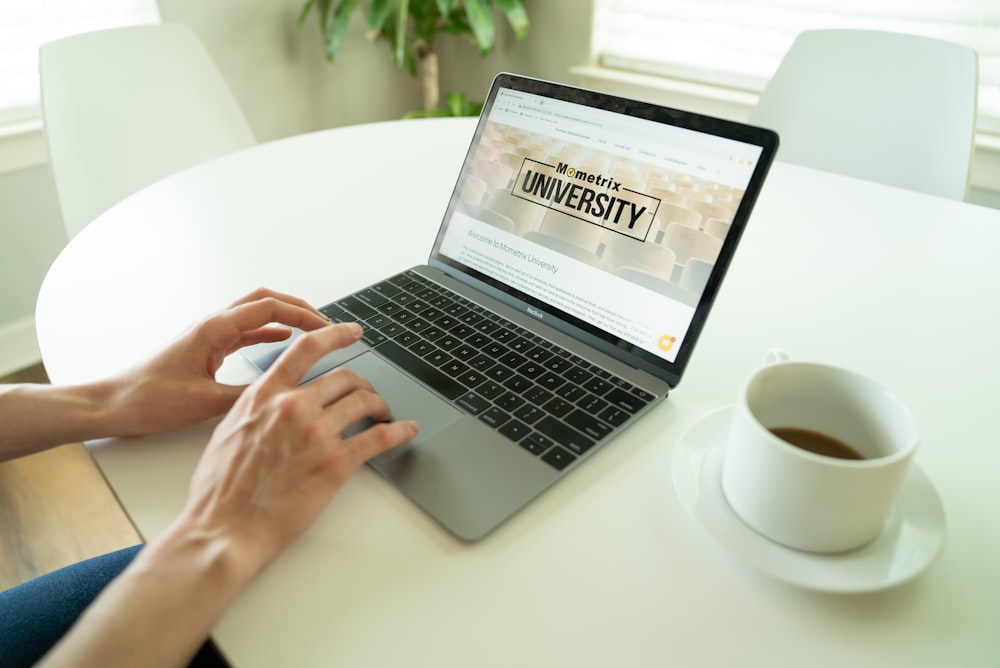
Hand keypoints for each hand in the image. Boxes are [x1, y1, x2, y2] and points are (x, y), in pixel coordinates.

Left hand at [110, 288, 330, 436]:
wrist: (113, 404)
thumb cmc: (147, 399)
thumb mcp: (204, 402)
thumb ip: (247, 395)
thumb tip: (282, 392)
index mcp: (214, 329)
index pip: (270, 309)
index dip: (305, 316)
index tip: (330, 327)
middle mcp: (213, 325)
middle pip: (266, 300)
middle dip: (300, 308)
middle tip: (328, 323)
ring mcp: (210, 335)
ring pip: (257, 313)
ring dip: (286, 318)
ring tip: (314, 330)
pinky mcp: (208, 349)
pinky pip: (246, 332)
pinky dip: (270, 332)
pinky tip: (282, 342)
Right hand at [179, 322, 418, 577]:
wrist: (222, 528)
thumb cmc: (219, 489)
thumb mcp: (229, 430)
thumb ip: (257, 407)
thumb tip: (276, 400)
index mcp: (264, 395)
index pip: (307, 348)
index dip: (336, 333)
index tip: (352, 331)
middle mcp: (292, 406)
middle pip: (344, 377)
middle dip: (362, 384)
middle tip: (368, 393)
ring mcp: (315, 433)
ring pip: (364, 401)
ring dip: (380, 405)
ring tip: (383, 413)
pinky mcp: (335, 463)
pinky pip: (379, 436)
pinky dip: (399, 430)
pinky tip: (406, 430)